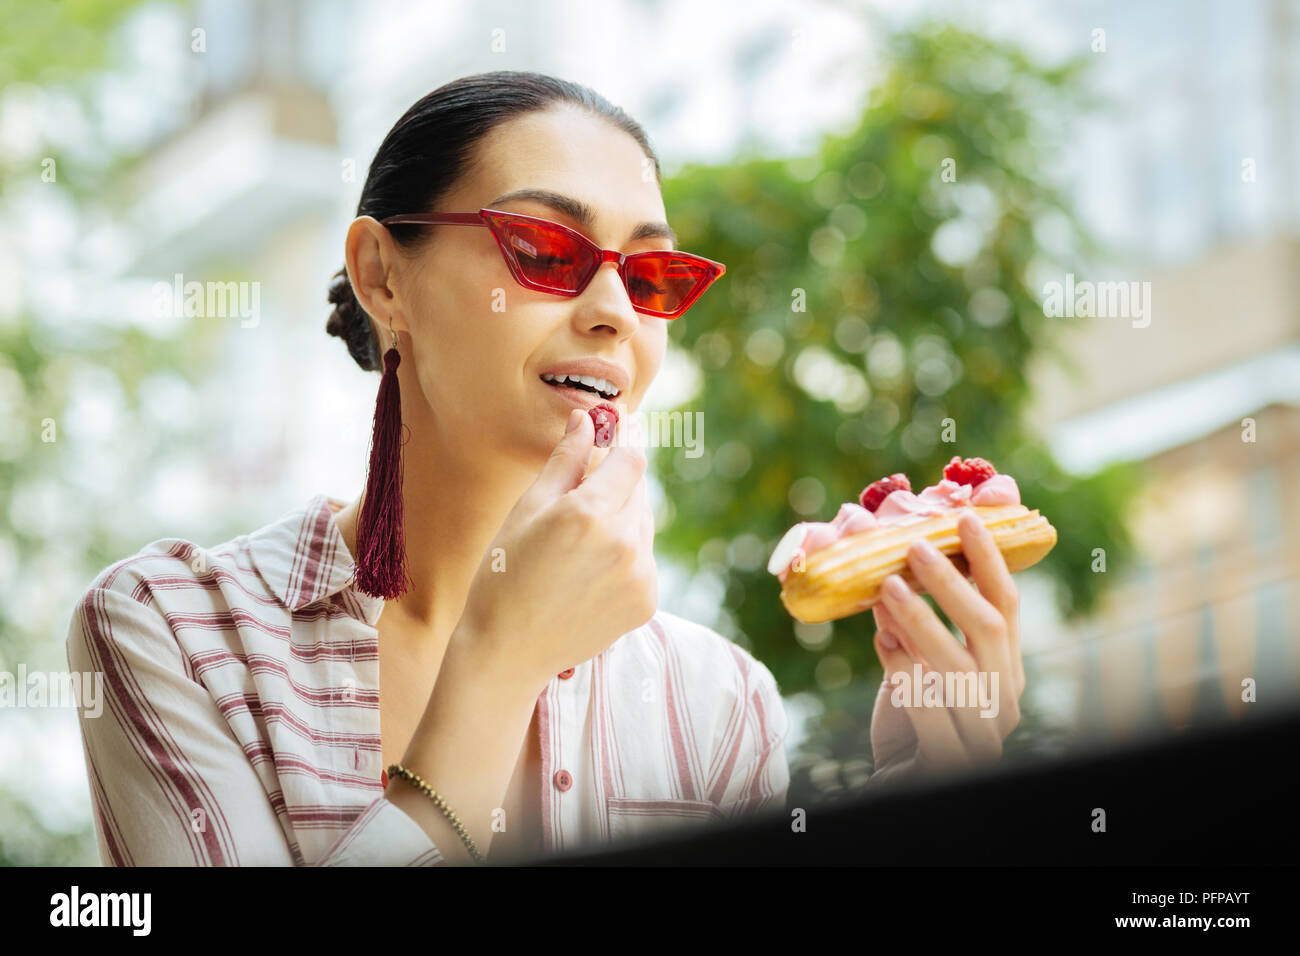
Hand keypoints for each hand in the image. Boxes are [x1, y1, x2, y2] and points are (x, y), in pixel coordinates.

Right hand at [456, 408, 656, 692]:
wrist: (507, 652)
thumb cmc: (504, 575)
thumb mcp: (527, 510)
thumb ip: (565, 460)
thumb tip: (587, 419)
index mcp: (590, 513)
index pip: (631, 458)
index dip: (622, 444)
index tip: (612, 437)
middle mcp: (625, 543)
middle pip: (638, 490)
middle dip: (614, 487)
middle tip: (577, 506)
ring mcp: (641, 575)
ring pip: (643, 524)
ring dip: (620, 521)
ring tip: (576, 547)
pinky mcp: (647, 601)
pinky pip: (644, 559)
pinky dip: (625, 556)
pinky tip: (587, 574)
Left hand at [867, 510, 1024, 786]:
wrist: (901, 783)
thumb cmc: (911, 718)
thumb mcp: (919, 662)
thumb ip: (916, 621)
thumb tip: (891, 558)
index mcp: (1005, 669)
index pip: (1006, 606)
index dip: (988, 562)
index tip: (965, 519)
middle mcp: (1005, 699)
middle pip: (987, 631)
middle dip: (952, 586)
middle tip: (916, 547)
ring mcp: (986, 735)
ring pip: (959, 670)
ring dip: (921, 623)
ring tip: (888, 588)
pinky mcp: (953, 763)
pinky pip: (932, 714)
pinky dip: (906, 674)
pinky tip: (881, 641)